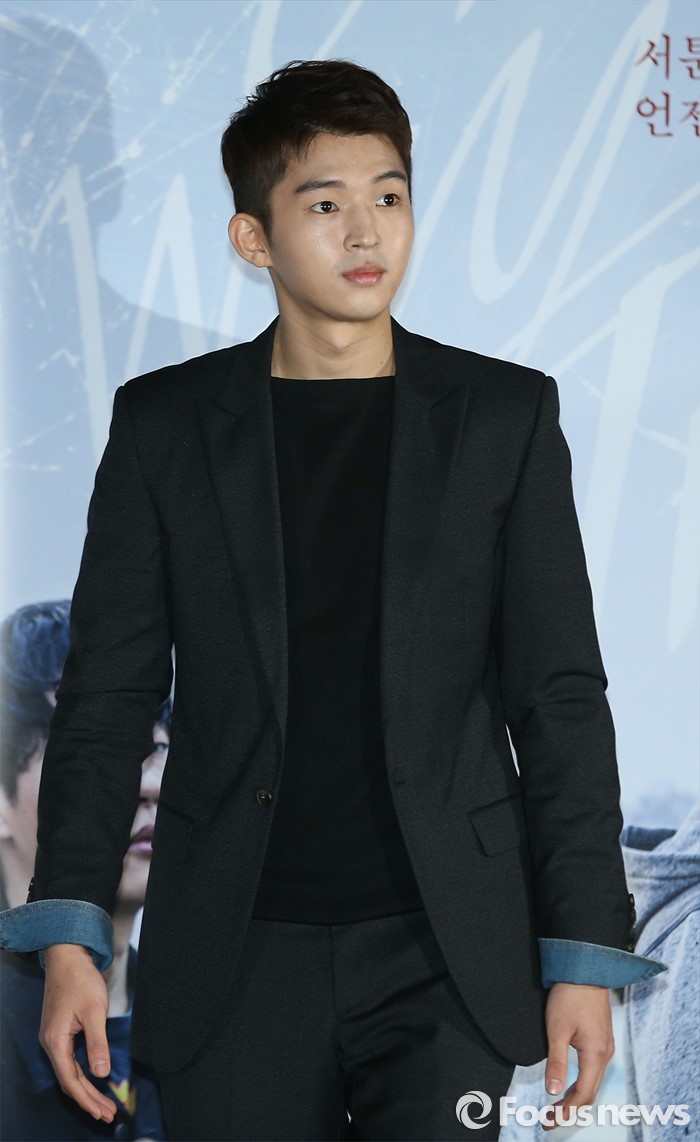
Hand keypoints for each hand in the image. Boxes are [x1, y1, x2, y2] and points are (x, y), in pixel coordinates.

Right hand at [40, 944, 116, 1122]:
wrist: (68, 957)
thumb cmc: (80, 980)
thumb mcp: (94, 1011)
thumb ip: (98, 1043)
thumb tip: (101, 1073)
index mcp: (56, 1042)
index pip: (71, 1081)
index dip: (87, 1099)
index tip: (104, 1112)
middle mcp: (50, 1043)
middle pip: (69, 1080)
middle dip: (89, 1099)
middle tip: (108, 1114)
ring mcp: (54, 1037)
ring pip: (69, 1071)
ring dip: (87, 1088)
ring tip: (104, 1103)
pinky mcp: (59, 1031)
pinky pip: (70, 1060)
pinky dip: (83, 1072)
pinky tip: (94, 1078)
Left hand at [542, 982, 613, 1130]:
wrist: (585, 970)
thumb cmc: (570, 995)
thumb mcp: (557, 1030)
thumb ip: (556, 1061)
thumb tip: (553, 1090)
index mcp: (596, 1054)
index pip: (583, 1093)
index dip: (567, 1110)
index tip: (551, 1121)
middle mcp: (605, 1053)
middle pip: (590, 1091)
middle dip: (571, 1108)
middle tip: (551, 1119)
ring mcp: (605, 1047)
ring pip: (592, 1081)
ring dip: (576, 1097)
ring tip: (557, 1107)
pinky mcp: (601, 1040)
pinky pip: (593, 1070)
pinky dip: (581, 1083)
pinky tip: (569, 1085)